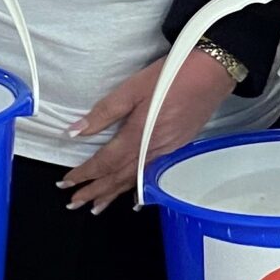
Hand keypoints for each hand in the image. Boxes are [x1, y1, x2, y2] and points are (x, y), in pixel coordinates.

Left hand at [59, 52, 237, 213]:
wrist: (213, 73)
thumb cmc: (172, 75)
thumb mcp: (133, 88)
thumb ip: (104, 112)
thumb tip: (75, 131)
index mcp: (138, 135)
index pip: (105, 163)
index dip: (85, 174)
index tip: (66, 183)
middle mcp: (152, 149)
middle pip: (118, 177)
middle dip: (95, 191)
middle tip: (74, 203)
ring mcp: (167, 150)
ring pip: (135, 179)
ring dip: (113, 194)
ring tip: (96, 206)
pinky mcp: (177, 147)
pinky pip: (151, 174)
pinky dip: (137, 188)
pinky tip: (133, 196)